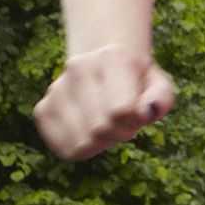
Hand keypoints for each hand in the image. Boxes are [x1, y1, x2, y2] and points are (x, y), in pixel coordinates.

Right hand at [34, 46, 177, 160]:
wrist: (102, 68)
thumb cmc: (136, 83)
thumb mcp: (158, 85)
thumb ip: (162, 98)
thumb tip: (147, 112)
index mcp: (112, 57)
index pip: (120, 110)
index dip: (134, 121)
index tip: (136, 112)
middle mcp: (78, 67)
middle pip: (100, 128)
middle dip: (118, 133)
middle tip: (122, 121)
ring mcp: (56, 88)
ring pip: (81, 142)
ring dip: (100, 143)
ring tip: (104, 124)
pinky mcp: (42, 110)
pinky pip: (64, 147)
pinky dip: (80, 146)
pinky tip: (87, 129)